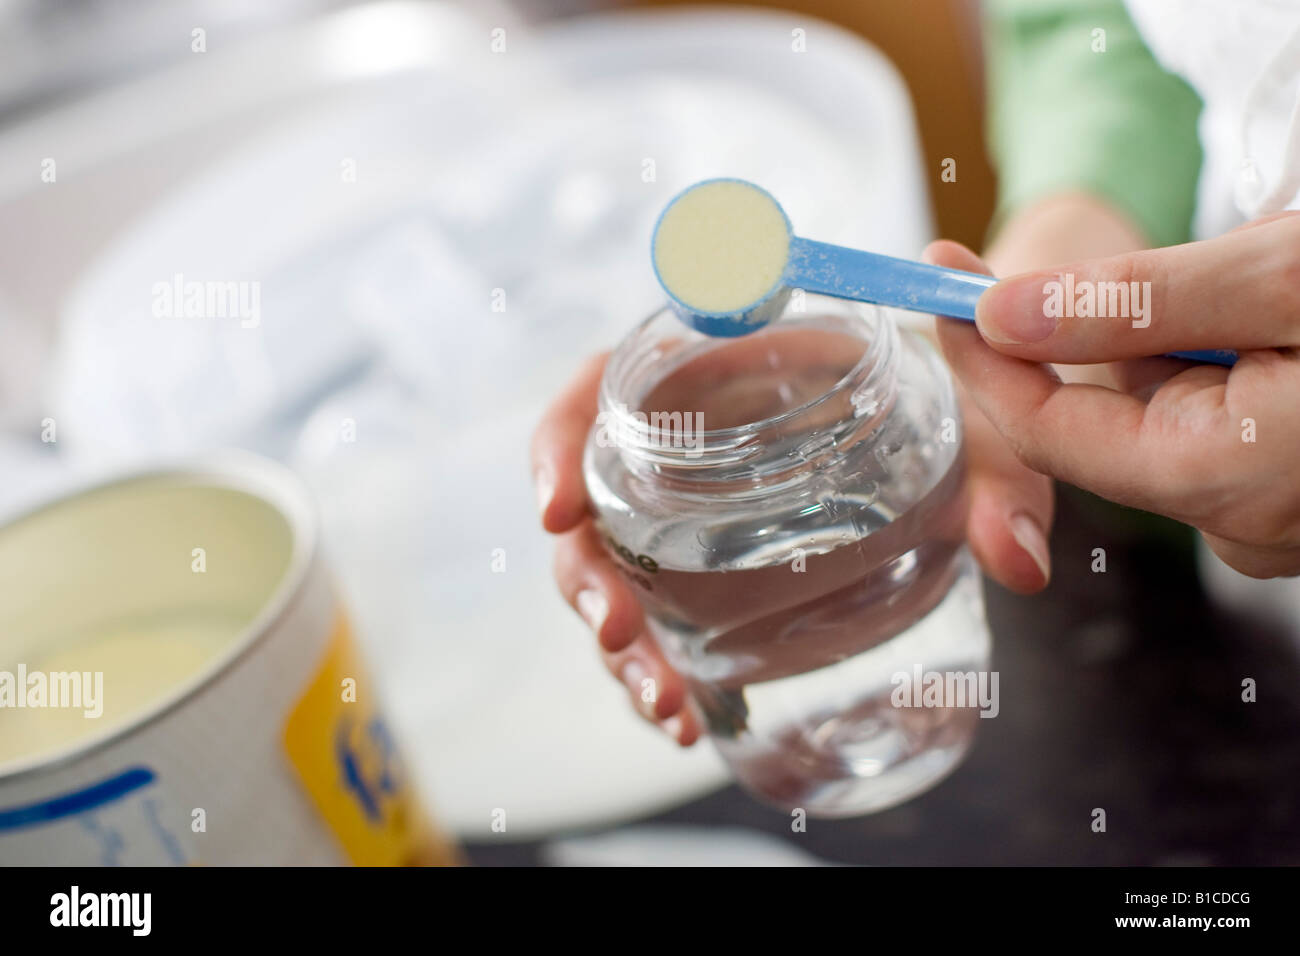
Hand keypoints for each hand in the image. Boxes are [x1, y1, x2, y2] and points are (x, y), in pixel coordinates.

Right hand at [531, 312, 1054, 743]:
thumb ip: (996, 475)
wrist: (948, 426)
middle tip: (623, 635)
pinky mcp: (704, 571)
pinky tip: (688, 716)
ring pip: (615, 576)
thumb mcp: (967, 423)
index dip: (559, 447)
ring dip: (624, 645)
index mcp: (707, 371)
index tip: (557, 509)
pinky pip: (659, 617)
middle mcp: (678, 445)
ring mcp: (685, 514)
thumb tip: (1021, 560)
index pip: (596, 390)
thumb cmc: (939, 400)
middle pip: (592, 506)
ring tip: (667, 704)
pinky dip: (662, 667)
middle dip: (589, 579)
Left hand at [932, 212, 1299, 577]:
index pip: (1042, 430)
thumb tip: (1002, 316)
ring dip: (1184, 335)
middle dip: (1118, 328)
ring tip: (1270, 288)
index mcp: (1220, 483)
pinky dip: (1223, 358)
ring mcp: (1271, 516)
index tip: (944, 273)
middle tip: (1200, 257)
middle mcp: (1239, 524)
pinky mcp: (1292, 492)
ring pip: (1163, 410)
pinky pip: (1217, 420)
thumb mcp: (1279, 280)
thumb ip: (1131, 303)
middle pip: (1105, 416)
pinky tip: (1283, 320)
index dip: (985, 351)